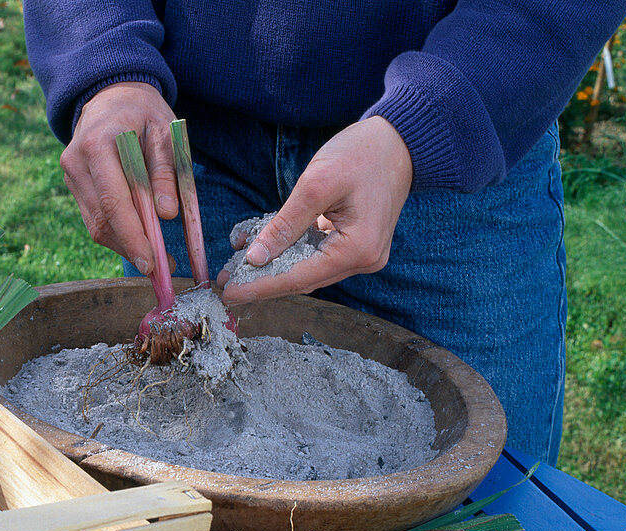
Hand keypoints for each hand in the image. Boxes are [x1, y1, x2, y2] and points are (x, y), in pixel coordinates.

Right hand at [60, 82, 177, 274]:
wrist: (111, 95)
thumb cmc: (144, 112)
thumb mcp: (166, 132)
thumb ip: (166, 170)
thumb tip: (166, 213)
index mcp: (98, 144)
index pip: (114, 202)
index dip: (133, 237)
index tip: (152, 262)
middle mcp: (76, 162)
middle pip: (102, 220)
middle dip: (131, 248)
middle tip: (160, 268)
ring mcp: (71, 175)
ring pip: (96, 225)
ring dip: (125, 245)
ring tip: (155, 256)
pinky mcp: (74, 185)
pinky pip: (95, 219)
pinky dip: (118, 233)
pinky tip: (139, 239)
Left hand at [216, 116, 412, 303]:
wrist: (400, 141)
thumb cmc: (363, 154)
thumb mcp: (317, 184)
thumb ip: (285, 224)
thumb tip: (255, 257)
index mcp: (358, 249)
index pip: (299, 278)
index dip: (261, 286)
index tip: (229, 293)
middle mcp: (362, 260)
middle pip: (303, 279)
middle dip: (263, 280)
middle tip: (225, 282)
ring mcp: (361, 254)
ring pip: (307, 269)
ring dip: (273, 267)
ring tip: (237, 264)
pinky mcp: (354, 244)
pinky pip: (315, 255)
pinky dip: (288, 251)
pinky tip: (261, 245)